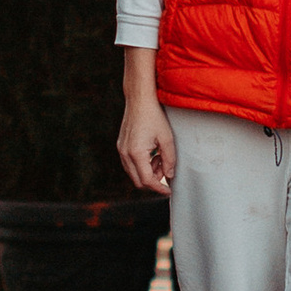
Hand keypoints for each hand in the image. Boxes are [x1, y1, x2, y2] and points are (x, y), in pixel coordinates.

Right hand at [118, 55, 175, 194]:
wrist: (139, 99)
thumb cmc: (154, 116)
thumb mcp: (167, 138)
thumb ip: (169, 159)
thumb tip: (169, 175)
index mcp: (136, 153)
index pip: (147, 180)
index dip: (159, 188)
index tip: (168, 191)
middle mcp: (125, 153)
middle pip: (138, 181)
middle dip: (153, 180)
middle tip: (166, 171)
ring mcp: (121, 149)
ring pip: (133, 173)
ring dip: (147, 172)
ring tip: (160, 158)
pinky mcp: (121, 145)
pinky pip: (130, 164)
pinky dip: (141, 165)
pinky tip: (152, 154)